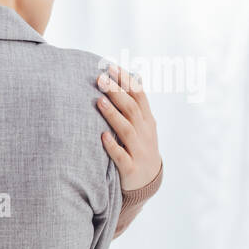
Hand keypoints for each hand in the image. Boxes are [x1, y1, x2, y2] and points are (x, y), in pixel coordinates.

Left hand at [96, 63, 160, 189]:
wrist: (148, 181)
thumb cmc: (140, 146)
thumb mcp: (143, 124)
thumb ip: (137, 103)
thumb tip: (135, 76)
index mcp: (146, 120)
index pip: (138, 96)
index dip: (126, 81)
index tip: (110, 67)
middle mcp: (144, 133)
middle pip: (131, 109)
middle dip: (117, 93)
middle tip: (100, 78)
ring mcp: (138, 150)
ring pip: (126, 130)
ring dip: (113, 115)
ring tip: (99, 101)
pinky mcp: (130, 168)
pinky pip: (121, 156)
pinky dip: (112, 146)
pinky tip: (102, 136)